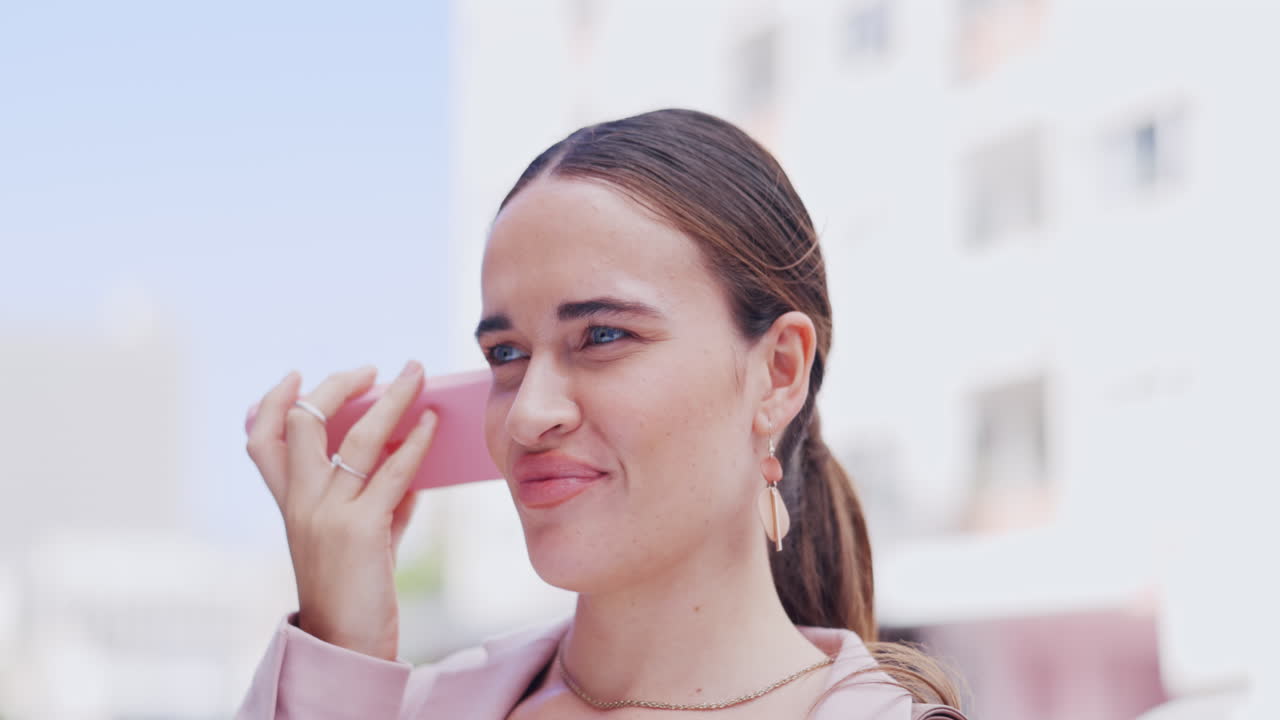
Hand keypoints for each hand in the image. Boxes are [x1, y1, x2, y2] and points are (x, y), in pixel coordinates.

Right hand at [245, 361, 436, 660]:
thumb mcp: (361, 538)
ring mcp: (327, 515)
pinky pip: (391, 472)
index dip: (274, 402)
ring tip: (414, 375)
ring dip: (390, 398)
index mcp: (290, 506)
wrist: (349, 645)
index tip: (295, 376)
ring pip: (354, 437)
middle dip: (334, 386)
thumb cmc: (356, 592)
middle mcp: (300, 504)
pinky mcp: (359, 529)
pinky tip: (433, 423)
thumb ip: (380, 499)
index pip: (262, 442)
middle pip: (303, 424)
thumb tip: (409, 458)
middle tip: (368, 369)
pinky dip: (416, 441)